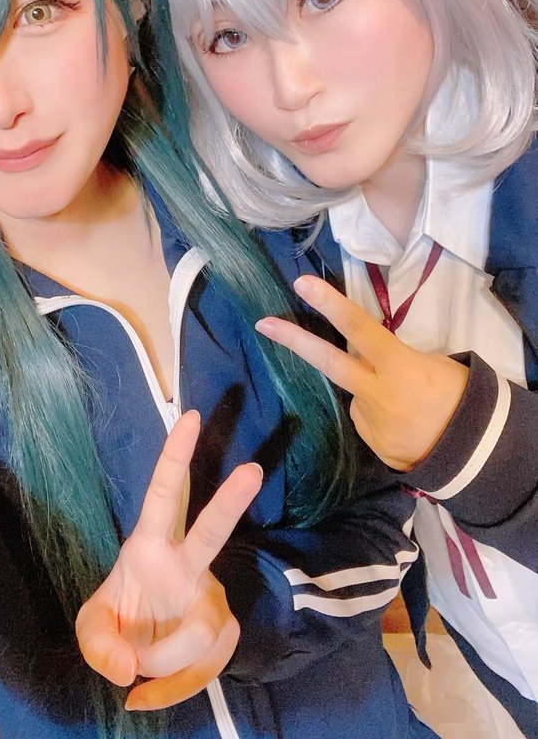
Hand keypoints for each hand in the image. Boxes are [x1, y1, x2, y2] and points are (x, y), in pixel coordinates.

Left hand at [75, 409, 261, 710]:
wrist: (145, 660)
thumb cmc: (119, 625)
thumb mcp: (91, 631)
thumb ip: (98, 646)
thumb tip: (129, 671)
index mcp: (150, 546)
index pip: (165, 495)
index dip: (176, 457)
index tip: (189, 417)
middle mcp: (188, 566)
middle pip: (211, 531)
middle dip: (231, 502)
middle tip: (252, 469)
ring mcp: (210, 599)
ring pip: (198, 632)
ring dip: (163, 663)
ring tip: (136, 675)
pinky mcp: (223, 634)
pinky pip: (198, 670)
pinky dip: (168, 691)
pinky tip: (146, 696)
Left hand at [256, 275, 468, 470]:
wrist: (474, 454)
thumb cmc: (461, 398)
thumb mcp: (435, 365)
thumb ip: (395, 360)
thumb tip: (372, 362)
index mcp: (398, 366)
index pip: (358, 327)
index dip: (329, 304)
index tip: (302, 284)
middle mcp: (376, 392)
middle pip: (328, 361)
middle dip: (293, 340)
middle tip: (263, 323)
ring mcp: (369, 420)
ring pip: (356, 395)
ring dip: (372, 394)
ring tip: (409, 406)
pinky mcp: (369, 442)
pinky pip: (367, 420)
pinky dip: (381, 417)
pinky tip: (405, 425)